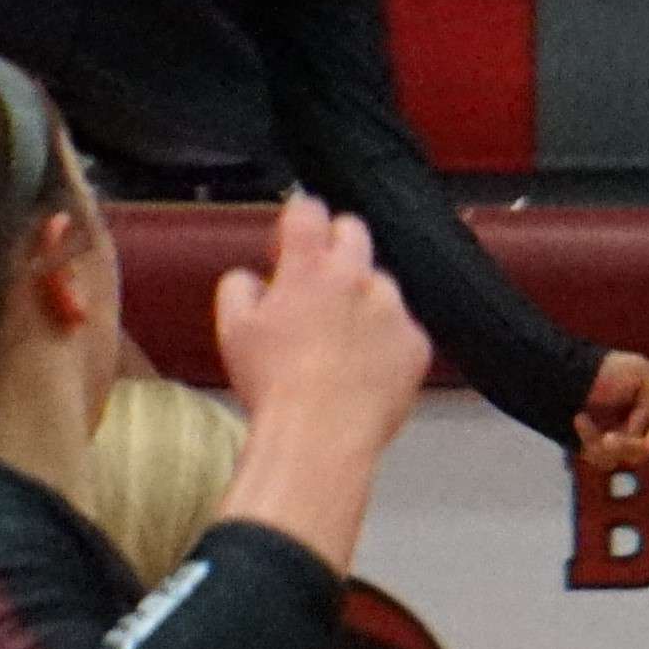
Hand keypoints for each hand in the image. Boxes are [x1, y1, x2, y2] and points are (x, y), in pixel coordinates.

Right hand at [214, 193, 430, 456]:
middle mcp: (357, 276)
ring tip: (339, 345)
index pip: (307, 211)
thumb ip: (239, 288)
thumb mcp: (233, 331)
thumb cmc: (271, 385)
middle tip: (315, 285)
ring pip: (379, 285)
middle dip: (334, 246)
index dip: (298, 221)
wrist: (320, 437)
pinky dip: (385, 341)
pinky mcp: (416, 341)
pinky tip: (364, 371)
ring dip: (362, 300)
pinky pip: (401, 328)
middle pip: (353, 232)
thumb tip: (253, 277)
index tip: (289, 245)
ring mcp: (393, 307)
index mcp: (309, 268)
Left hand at [577, 349, 648, 469]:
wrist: (571, 376)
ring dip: (612, 442)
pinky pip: (607, 459)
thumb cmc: (610, 370)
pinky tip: (580, 418)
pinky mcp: (609, 453)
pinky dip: (590, 438)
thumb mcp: (640, 373)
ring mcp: (630, 439)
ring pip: (633, 456)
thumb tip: (646, 437)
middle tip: (612, 439)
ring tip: (582, 418)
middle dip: (636, 442)